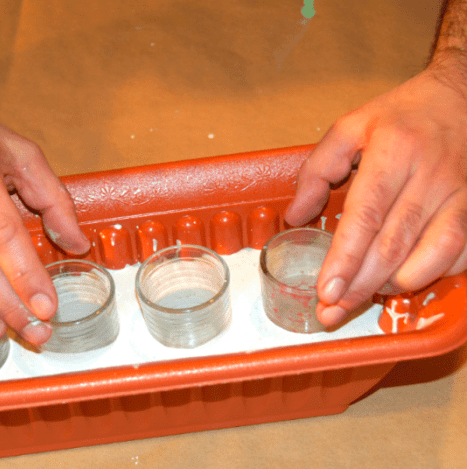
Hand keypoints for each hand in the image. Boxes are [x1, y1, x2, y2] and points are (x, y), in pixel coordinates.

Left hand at [285, 51, 466, 326]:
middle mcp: (432, 177)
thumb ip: (317, 170)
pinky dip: (431, 274)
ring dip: (393, 285)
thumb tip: (296, 217)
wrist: (465, 96)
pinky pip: (459, 254)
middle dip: (360, 287)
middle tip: (332, 313)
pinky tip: (403, 281)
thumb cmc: (402, 115)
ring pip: (430, 256)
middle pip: (393, 245)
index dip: (345, 259)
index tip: (326, 291)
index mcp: (394, 153)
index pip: (366, 217)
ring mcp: (461, 195)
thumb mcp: (351, 127)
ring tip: (363, 296)